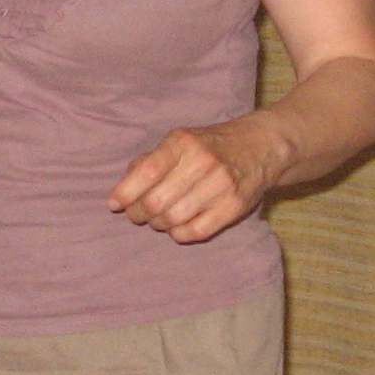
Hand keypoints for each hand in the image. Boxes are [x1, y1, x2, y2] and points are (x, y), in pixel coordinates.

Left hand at [107, 119, 288, 243]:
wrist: (260, 147)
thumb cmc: (210, 146)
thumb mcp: (181, 141)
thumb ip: (152, 161)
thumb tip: (122, 190)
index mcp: (183, 142)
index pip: (147, 171)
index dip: (126, 192)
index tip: (114, 203)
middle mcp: (202, 162)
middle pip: (156, 202)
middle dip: (138, 213)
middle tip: (137, 213)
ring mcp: (221, 186)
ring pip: (173, 220)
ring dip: (158, 224)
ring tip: (158, 219)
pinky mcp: (233, 207)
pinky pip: (194, 232)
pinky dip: (178, 234)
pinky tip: (176, 227)